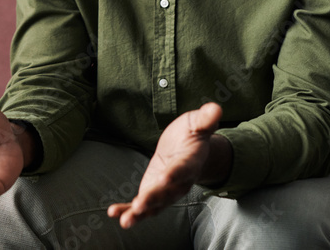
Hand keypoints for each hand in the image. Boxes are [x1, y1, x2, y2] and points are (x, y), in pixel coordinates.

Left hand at [107, 102, 224, 227]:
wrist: (189, 151)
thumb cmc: (192, 134)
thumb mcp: (197, 123)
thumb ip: (205, 119)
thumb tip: (215, 108)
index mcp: (189, 162)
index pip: (182, 168)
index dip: (175, 173)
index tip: (165, 177)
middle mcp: (178, 182)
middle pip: (166, 192)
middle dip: (153, 199)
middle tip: (139, 206)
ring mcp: (165, 191)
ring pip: (154, 205)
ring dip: (140, 213)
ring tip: (126, 221)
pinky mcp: (152, 193)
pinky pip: (141, 205)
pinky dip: (127, 210)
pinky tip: (114, 213)